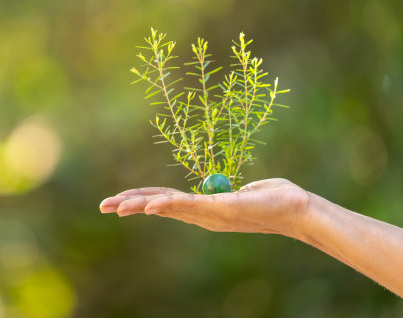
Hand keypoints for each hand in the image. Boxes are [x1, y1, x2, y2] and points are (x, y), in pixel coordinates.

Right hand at [99, 178, 309, 236]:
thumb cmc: (276, 197)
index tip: (120, 199)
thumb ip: (229, 190)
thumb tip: (224, 187)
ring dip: (138, 206)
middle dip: (129, 205)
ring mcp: (209, 214)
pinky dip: (166, 206)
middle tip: (103, 206)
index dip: (142, 199)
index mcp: (204, 209)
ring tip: (114, 206)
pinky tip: (148, 208)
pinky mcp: (219, 210)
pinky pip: (187, 207)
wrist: (298, 209)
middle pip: (158, 207)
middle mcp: (202, 215)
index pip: (165, 202)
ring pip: (166, 207)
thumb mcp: (245, 191)